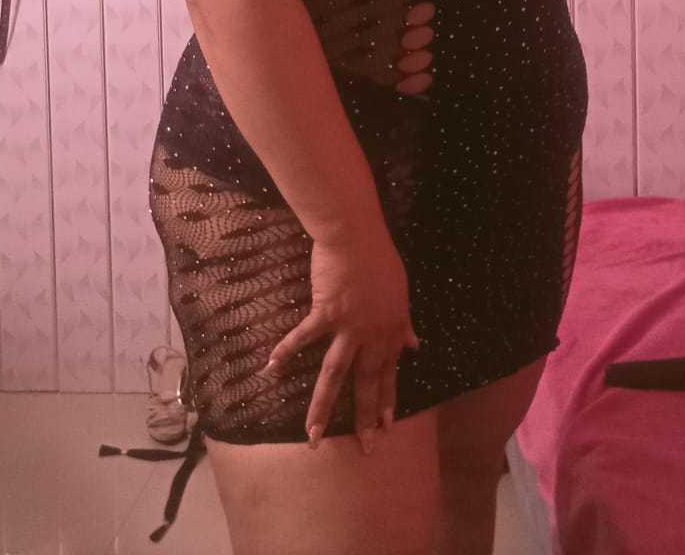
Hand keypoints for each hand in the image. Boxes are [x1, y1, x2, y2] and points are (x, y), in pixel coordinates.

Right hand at [260, 229, 420, 453]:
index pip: (390, 373)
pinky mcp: (326, 312)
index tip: (388, 428)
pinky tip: (270, 368)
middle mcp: (372, 334)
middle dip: (366, 417)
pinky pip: (304, 337)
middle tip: (365, 448)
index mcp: (391, 330)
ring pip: (334, 373)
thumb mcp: (401, 293)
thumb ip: (404, 323)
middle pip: (367, 382)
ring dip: (323, 406)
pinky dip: (286, 350)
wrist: (358, 236)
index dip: (388, 400)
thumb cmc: (379, 259)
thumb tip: (415, 344)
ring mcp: (348, 326)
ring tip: (312, 434)